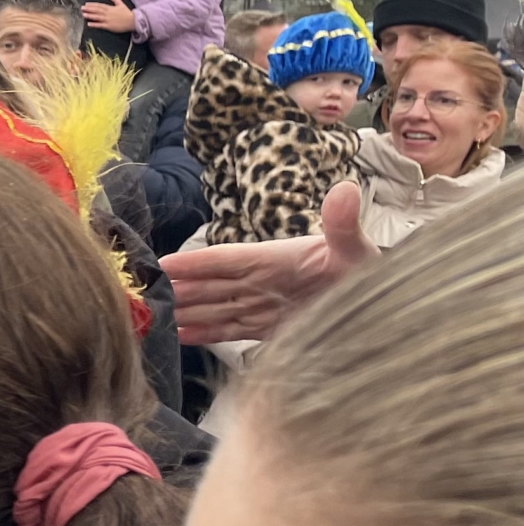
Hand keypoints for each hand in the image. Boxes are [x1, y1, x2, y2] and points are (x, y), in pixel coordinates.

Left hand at [81, 0, 137, 33]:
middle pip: (96, 10)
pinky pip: (100, 25)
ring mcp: (108, 20)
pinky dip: (94, 24)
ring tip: (83, 14)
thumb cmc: (127, 13)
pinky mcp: (109, 26)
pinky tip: (88, 24)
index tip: (86, 4)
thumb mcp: (122, 4)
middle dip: (88, 9)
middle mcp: (107, 13)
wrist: (133, 21)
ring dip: (90, 15)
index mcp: (110, 8)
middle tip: (81, 8)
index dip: (92, 5)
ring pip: (97, 17)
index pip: (99, 5)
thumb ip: (116, 0)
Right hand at [160, 182, 372, 342]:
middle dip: (178, 290)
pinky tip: (182, 336)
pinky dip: (206, 334)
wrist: (386, 306)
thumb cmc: (368, 271)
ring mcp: (264, 305)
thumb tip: (344, 189)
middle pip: (210, 286)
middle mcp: (262, 282)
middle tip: (139, 295)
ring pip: (215, 308)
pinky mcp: (271, 329)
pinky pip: (231, 330)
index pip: (225, 260)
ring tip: (153, 318)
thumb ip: (342, 222)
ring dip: (185, 312)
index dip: (194, 264)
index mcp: (274, 258)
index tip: (160, 265)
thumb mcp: (355, 246)